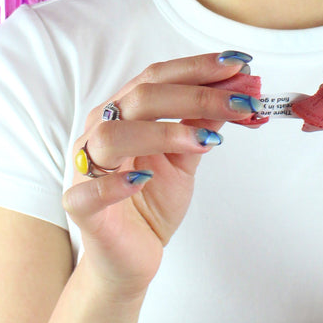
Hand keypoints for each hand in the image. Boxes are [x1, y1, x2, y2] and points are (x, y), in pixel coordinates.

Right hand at [63, 52, 259, 300]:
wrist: (132, 257)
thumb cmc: (153, 199)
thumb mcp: (187, 156)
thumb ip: (204, 122)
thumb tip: (240, 88)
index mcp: (123, 112)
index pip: (157, 77)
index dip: (197, 68)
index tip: (239, 65)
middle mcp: (101, 130)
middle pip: (141, 98)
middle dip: (196, 95)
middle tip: (240, 101)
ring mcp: (86, 168)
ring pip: (112, 136)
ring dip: (163, 133)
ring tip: (205, 141)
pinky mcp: (81, 209)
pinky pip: (88, 192)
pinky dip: (114, 184)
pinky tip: (143, 180)